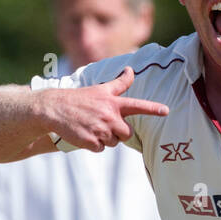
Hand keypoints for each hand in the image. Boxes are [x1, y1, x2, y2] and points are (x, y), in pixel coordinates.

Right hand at [34, 67, 168, 151]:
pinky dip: (94, 144)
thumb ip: (119, 83)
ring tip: (91, 126)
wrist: (54, 108)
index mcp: (113, 103)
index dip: (153, 109)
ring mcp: (100, 130)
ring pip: (113, 143)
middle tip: (103, 124)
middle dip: (118, 132)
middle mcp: (109, 116)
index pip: (137, 106)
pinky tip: (85, 134)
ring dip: (105, 138)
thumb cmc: (80, 99)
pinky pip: (101, 149)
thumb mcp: (100, 89)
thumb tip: (131, 70)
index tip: (166, 111)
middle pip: (127, 134)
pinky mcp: (91, 142)